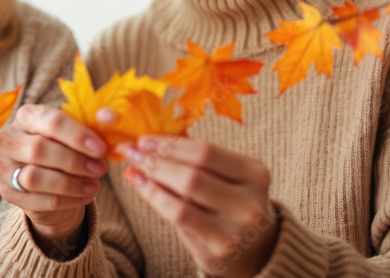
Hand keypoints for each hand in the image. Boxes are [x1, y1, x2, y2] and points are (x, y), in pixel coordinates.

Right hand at [0, 104, 107, 256]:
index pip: (51, 121)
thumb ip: (95, 123)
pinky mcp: (6, 193)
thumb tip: (109, 115)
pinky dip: (65, 201)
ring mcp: (3, 167)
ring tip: (94, 186)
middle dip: (74, 161)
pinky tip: (84, 197)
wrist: (49, 178)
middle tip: (100, 169)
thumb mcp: (80, 133)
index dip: (77, 135)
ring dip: (69, 184)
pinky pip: (37, 200)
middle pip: (38, 149)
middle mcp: (8, 139)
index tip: (100, 149)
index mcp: (26, 116)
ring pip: (34, 177)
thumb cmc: (66, 147)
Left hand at [120, 136, 279, 276]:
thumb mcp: (228, 176)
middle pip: (192, 176)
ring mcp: (234, 231)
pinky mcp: (216, 250)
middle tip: (134, 152)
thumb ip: (197, 161)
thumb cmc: (232, 202)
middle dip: (157, 161)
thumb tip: (149, 142)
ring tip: (135, 170)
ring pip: (181, 201)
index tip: (146, 139)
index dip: (171, 144)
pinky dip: (155, 199)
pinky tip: (142, 187)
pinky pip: (177, 219)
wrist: (253, 249)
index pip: (206, 152)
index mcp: (255, 174)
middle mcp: (249, 203)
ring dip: (151, 181)